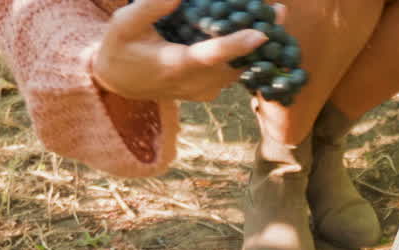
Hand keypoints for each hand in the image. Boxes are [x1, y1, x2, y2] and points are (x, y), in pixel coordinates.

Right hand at [91, 0, 267, 102]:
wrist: (119, 83)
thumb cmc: (120, 48)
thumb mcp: (124, 23)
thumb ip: (150, 7)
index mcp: (174, 66)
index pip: (210, 56)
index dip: (237, 45)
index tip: (262, 34)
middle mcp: (195, 83)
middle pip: (236, 62)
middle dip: (260, 37)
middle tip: (280, 11)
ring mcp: (204, 91)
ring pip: (239, 70)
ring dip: (259, 45)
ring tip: (275, 15)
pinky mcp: (209, 92)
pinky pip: (234, 74)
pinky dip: (247, 54)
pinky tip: (256, 31)